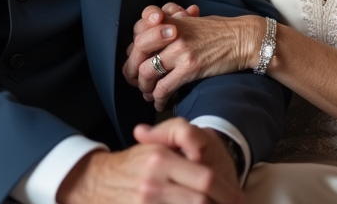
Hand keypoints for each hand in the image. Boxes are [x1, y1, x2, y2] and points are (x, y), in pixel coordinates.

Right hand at [56, 122, 243, 203]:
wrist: (97, 182)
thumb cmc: (133, 164)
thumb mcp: (154, 144)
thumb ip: (181, 138)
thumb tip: (203, 149)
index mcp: (161, 159)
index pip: (205, 179)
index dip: (227, 192)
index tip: (240, 199)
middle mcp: (153, 182)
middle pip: (201, 200)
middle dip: (222, 203)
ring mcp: (146, 201)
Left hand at [124, 14, 264, 110]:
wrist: (243, 39)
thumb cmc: (219, 32)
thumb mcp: (191, 21)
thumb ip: (171, 27)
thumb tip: (152, 46)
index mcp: (170, 20)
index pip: (138, 34)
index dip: (133, 53)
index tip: (134, 64)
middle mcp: (171, 33)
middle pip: (138, 53)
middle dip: (133, 72)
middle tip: (136, 83)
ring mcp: (180, 50)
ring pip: (147, 72)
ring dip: (145, 88)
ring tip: (148, 95)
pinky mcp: (190, 67)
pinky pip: (164, 87)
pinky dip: (159, 99)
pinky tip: (161, 103)